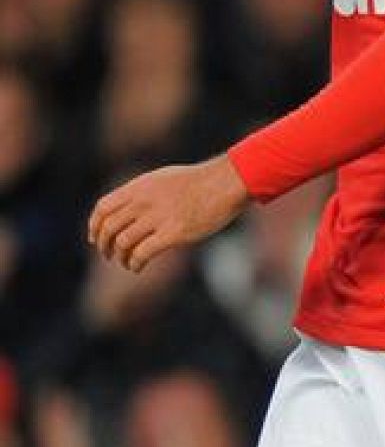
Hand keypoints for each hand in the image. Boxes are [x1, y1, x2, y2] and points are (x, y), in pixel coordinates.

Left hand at [87, 156, 249, 271]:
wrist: (227, 182)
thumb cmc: (200, 181)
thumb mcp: (164, 178)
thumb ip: (142, 193)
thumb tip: (126, 209)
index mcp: (140, 186)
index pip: (103, 208)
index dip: (95, 226)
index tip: (95, 239)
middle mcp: (144, 201)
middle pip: (109, 228)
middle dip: (105, 246)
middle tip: (110, 256)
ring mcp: (158, 217)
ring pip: (123, 243)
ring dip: (120, 258)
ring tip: (127, 263)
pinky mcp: (174, 233)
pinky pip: (142, 253)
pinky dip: (135, 264)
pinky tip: (138, 267)